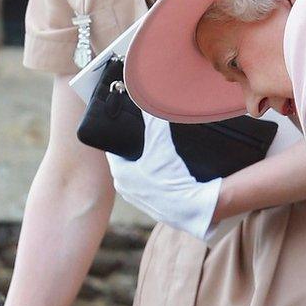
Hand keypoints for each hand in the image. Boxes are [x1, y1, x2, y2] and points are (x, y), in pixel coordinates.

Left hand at [107, 114, 221, 241]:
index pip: (113, 148)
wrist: (192, 210)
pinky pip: (150, 186)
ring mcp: (139, 200)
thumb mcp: (160, 143)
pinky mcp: (154, 207)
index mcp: (119, 174)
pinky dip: (156, 177)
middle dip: (134, 147)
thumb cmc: (171, 179)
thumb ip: (153, 119)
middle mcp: (125, 189)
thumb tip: (146, 95)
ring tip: (156, 150)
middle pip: (126, 160)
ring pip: (138, 174)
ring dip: (145, 163)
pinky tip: (167, 170)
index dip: (120, 134)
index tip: (127, 123)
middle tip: (145, 133)